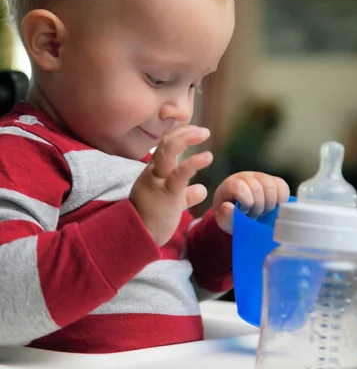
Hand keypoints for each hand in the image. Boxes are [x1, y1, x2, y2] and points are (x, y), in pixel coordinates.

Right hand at [130, 126, 212, 245]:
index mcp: (153, 173)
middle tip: (203, 131)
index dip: (180, 135)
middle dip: (184, 132)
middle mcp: (153, 172)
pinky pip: (179, 174)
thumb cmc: (151, 220)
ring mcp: (158, 181)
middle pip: (165, 143)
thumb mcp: (171, 203)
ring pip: (167, 152)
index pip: (164, 146)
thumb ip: (185, 195)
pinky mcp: (167, 193)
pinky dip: (194, 162)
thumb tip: (201, 190)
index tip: (195, 131)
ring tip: (204, 134)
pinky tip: (207, 156)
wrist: (136, 237)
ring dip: (186, 138)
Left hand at [212, 172, 289, 233]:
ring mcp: (261, 177)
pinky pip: (283, 187)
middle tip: (254, 215)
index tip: (244, 212)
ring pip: (271, 186)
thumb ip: (225, 216)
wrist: (242, 214)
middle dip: (258, 207)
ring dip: (269, 204)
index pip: (239, 186)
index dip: (245, 202)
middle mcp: (246, 177)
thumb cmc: (232, 217)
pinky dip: (281, 200)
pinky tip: (274, 208)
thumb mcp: (226, 221)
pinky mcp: (275, 182)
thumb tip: (228, 206)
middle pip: (257, 188)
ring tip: (263, 212)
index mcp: (230, 185)